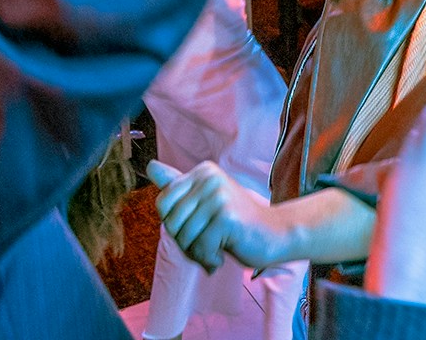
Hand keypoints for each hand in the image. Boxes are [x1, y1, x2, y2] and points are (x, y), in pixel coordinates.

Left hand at [149, 160, 290, 270]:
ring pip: (184, 238)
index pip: (163, 203)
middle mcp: (209, 178)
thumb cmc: (237, 221)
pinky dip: (209, 258)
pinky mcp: (226, 217)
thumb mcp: (206, 200)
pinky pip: (200, 248)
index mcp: (202, 171)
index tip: (198, 226)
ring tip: (218, 247)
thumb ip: (178, 185)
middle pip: (171, 223)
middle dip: (186, 242)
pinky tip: (224, 253)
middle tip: (209, 241)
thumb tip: (150, 166)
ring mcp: (218, 196)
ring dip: (199, 253)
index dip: (176, 224)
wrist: (276, 233)